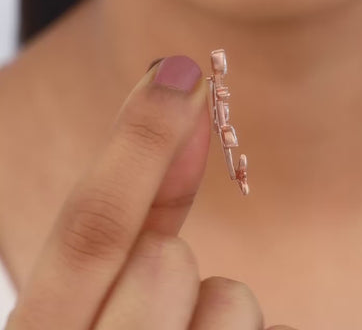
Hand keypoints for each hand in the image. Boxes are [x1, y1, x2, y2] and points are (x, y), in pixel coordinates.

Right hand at [5, 56, 287, 329]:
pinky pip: (263, 324)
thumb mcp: (99, 289)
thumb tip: (183, 130)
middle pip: (160, 260)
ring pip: (227, 298)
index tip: (180, 70)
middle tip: (160, 250)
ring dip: (214, 301)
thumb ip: (135, 219)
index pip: (86, 227)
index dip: (136, 139)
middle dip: (167, 244)